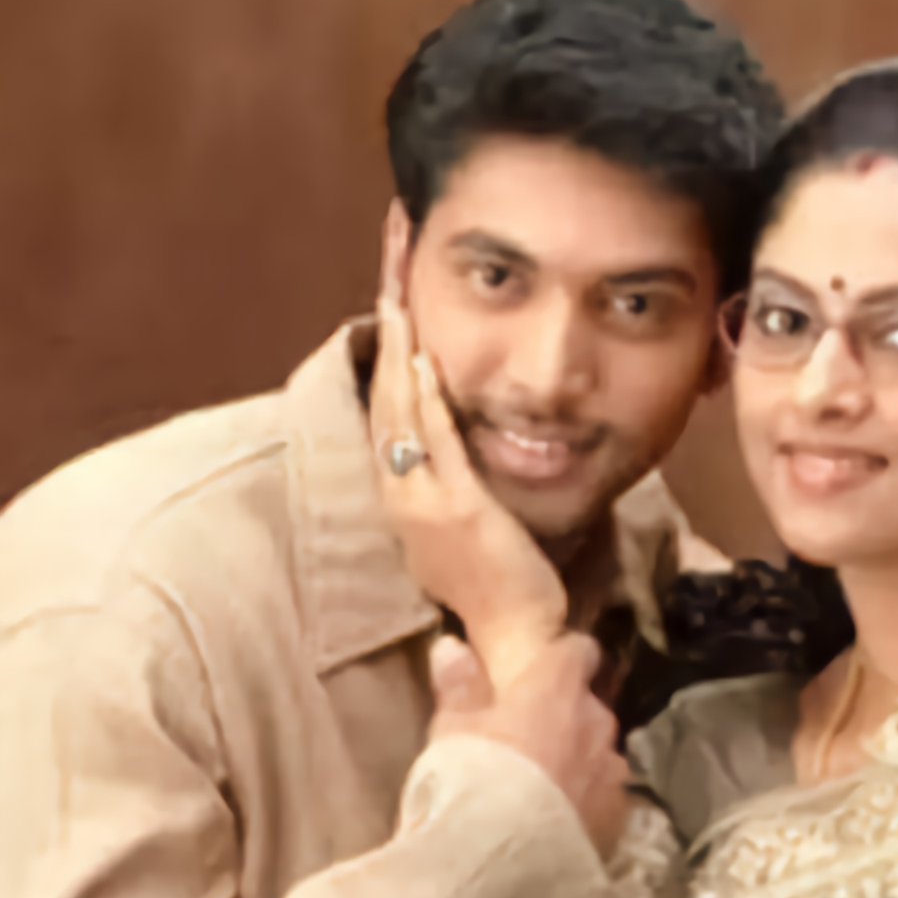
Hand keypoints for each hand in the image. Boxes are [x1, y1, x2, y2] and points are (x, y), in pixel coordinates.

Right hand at [369, 202, 566, 683]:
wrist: (515, 639)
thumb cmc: (505, 583)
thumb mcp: (476, 521)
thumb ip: (466, 479)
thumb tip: (479, 439)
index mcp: (403, 491)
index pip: (387, 402)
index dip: (385, 344)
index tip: (394, 289)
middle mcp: (400, 492)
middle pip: (382, 390)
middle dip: (387, 322)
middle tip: (390, 257)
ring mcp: (422, 502)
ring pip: (400, 409)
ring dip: (398, 346)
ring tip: (395, 289)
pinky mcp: (456, 511)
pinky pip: (437, 443)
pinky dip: (428, 398)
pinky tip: (426, 355)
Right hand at [429, 635, 628, 855]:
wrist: (502, 862)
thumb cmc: (469, 780)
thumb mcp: (450, 730)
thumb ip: (459, 685)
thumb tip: (452, 646)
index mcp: (557, 687)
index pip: (578, 650)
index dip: (564, 658)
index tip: (547, 667)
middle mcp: (595, 719)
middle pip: (588, 704)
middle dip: (566, 716)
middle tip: (532, 738)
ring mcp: (612, 768)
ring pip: (599, 751)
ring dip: (580, 760)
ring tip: (545, 787)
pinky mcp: (618, 815)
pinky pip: (604, 795)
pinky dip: (587, 800)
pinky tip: (561, 822)